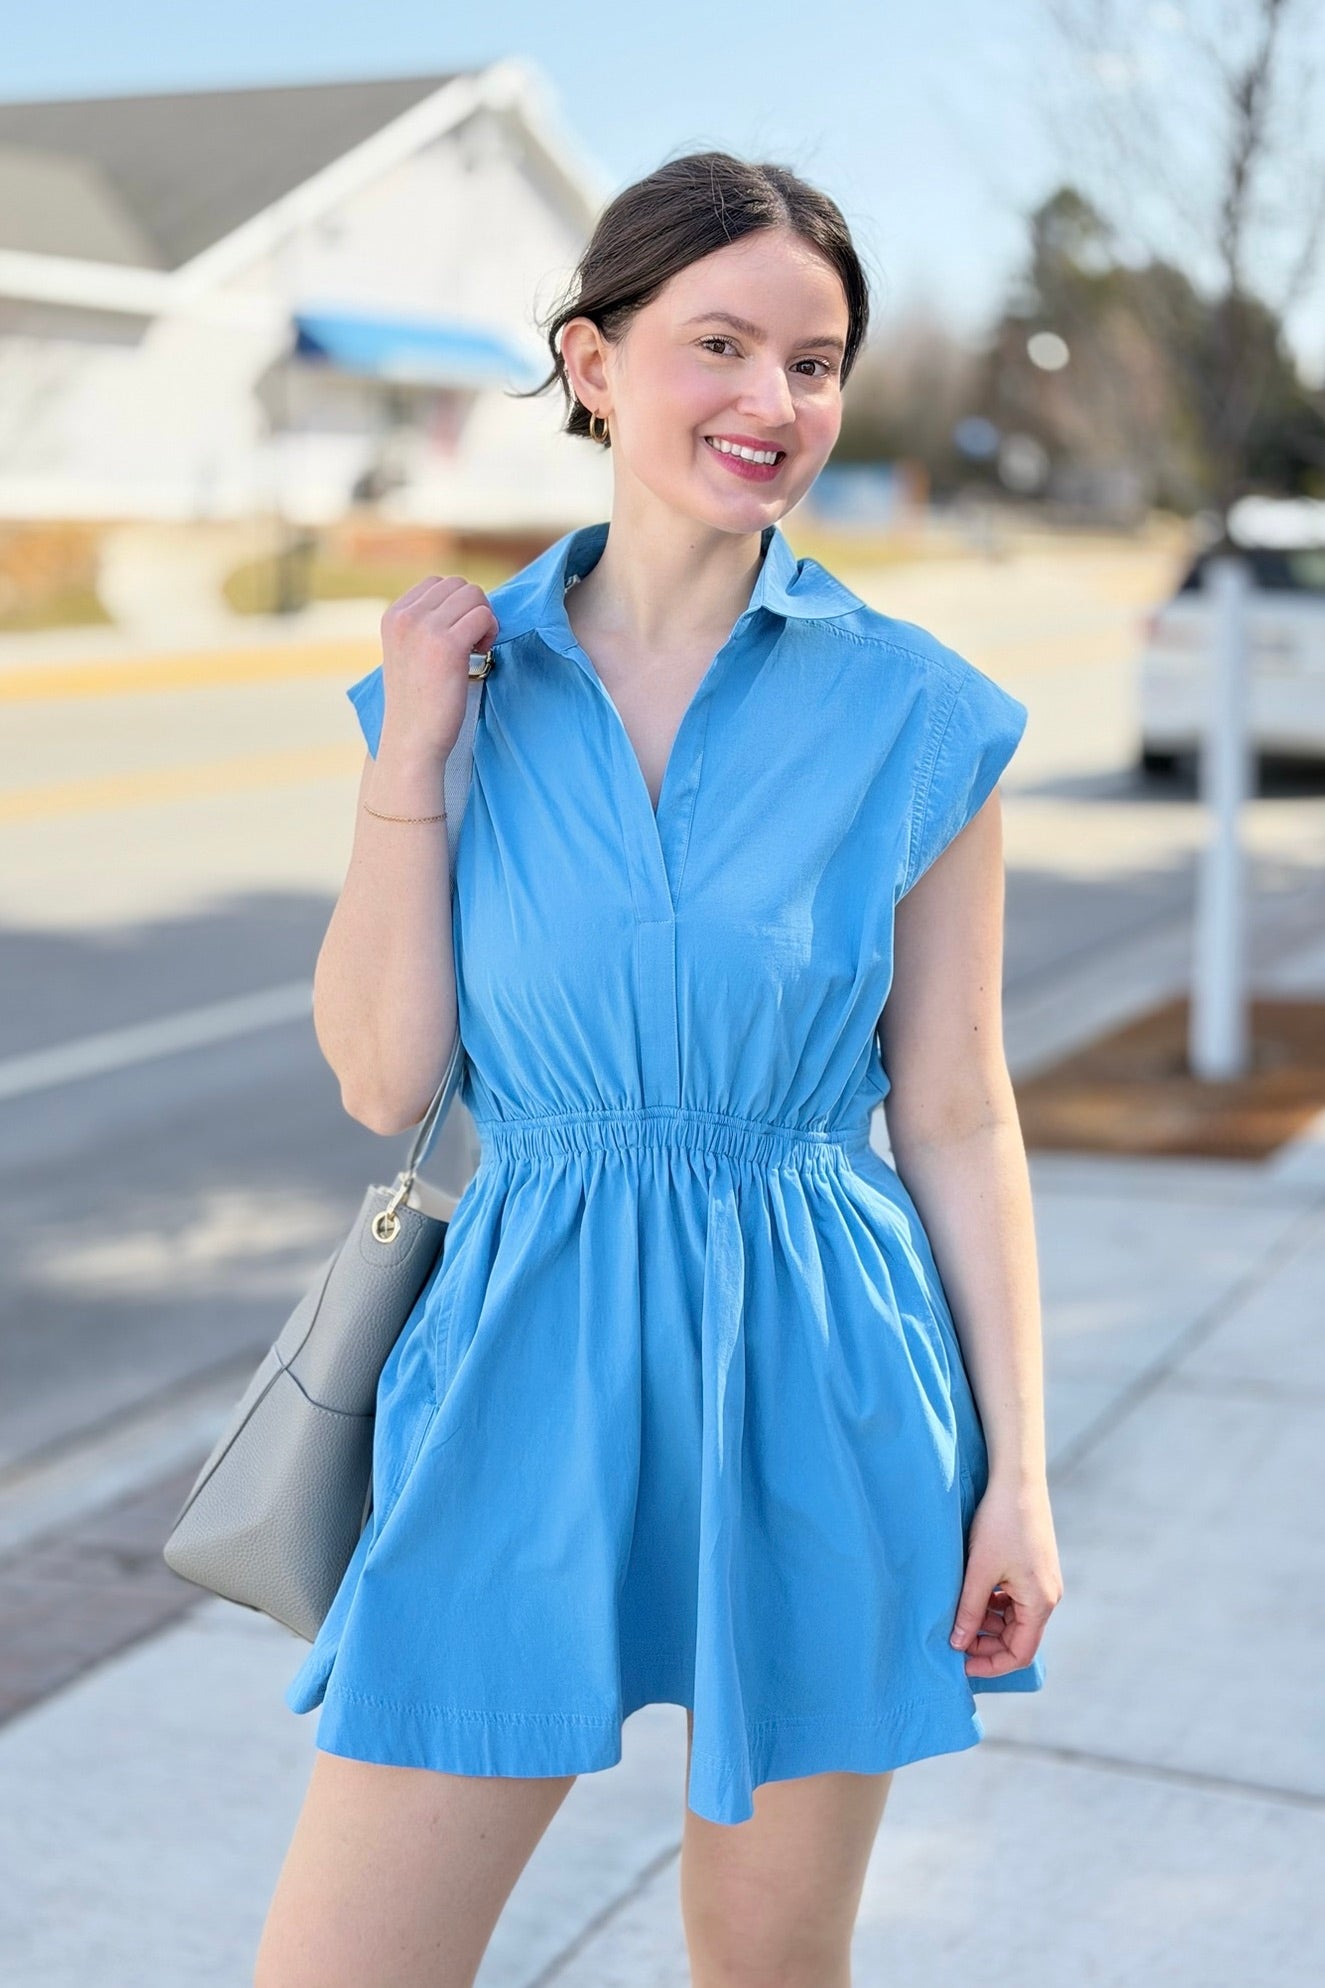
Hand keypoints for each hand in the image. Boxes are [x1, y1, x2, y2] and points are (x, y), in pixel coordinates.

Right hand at [377, 574, 499, 763]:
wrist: (412, 740)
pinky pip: (483, 616)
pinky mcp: (447, 645)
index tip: (458, 634)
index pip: (437, 583)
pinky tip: (482, 655)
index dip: (457, 605)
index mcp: (393, 616)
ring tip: (478, 648)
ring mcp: (424, 628)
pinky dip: (490, 631)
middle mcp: (405, 616)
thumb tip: (466, 603)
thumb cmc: (418, 704)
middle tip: (473, 642)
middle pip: (458, 585)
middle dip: (473, 609)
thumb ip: (425, 626)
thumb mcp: (409, 654)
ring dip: (484, 619)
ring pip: (473, 596)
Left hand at [950, 1471, 1062, 1677]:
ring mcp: (1041, 1582)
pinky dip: (993, 1605)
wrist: (1017, 1480)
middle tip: (954, 1644)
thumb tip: (957, 1644)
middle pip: (1018, 1638)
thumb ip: (969, 1610)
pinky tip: (971, 1596)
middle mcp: (1047, 1596)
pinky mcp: (1033, 1568)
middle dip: (986, 1645)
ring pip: (1014, 1619)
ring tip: (958, 1618)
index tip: (961, 1666)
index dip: (991, 1665)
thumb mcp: (980, 1570)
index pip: (1020, 1653)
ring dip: (988, 1624)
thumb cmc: (1001, 1523)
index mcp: (1040, 1602)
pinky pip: (1014, 1600)